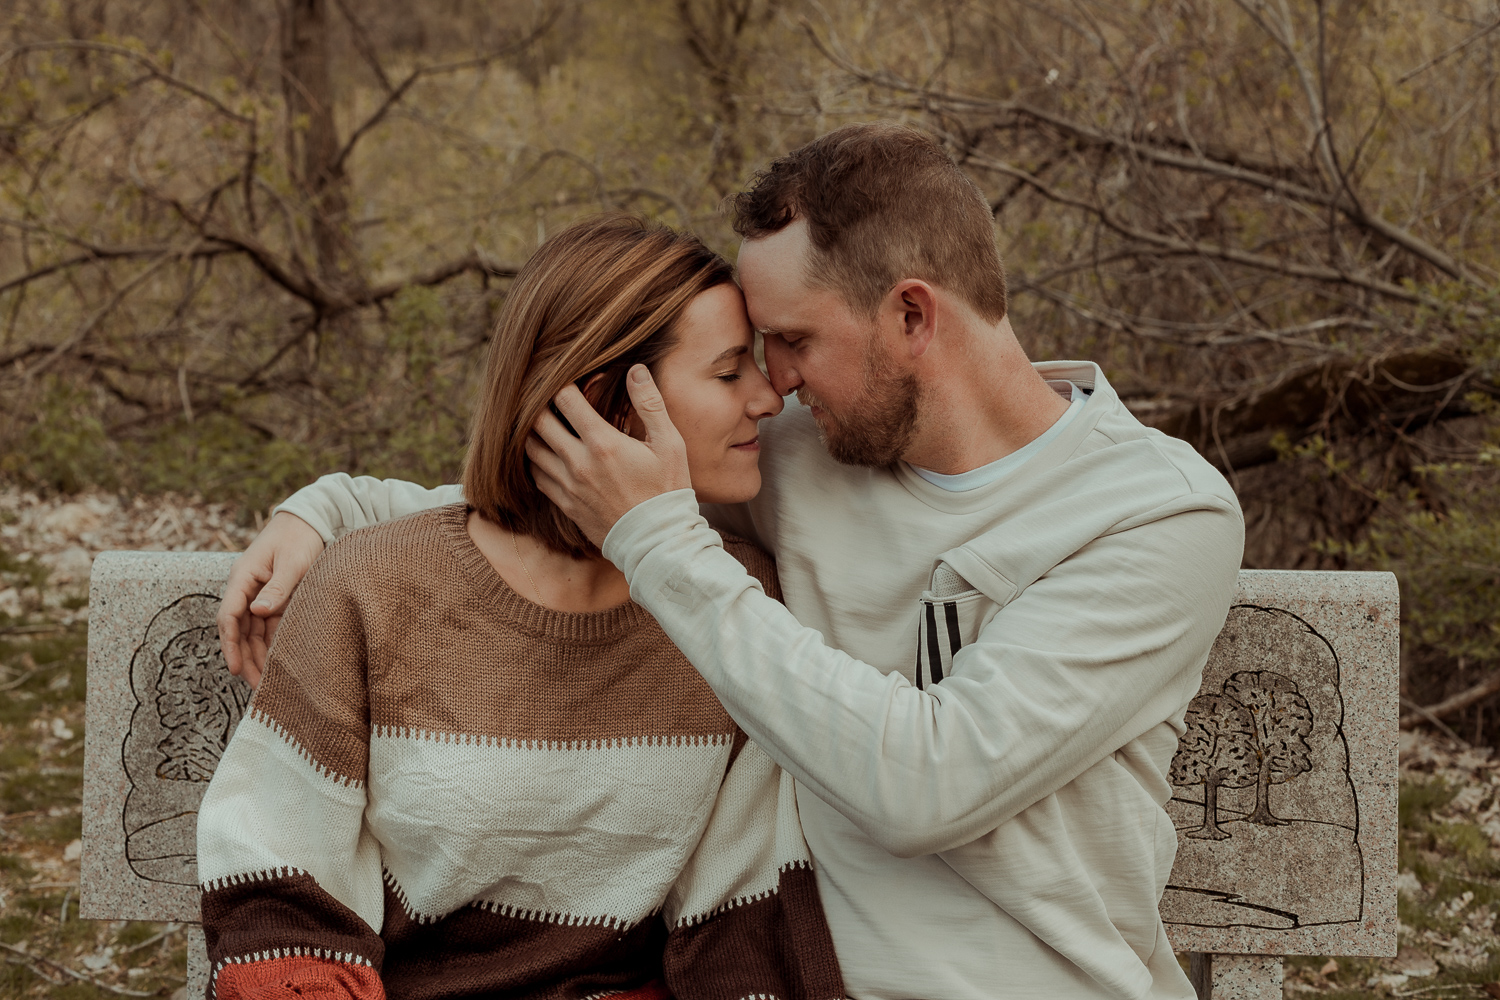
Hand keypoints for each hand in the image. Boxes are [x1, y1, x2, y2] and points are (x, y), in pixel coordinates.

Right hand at [217, 512, 324, 687]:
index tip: (236, 668)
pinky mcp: (273, 598)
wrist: (310, 520)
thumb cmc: (299, 538)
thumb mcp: (292, 562)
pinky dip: (271, 644)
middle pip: (239, 630)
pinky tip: (277, 663)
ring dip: (257, 655)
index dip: (230, 644)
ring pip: (252, 632)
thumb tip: (257, 612)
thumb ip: (277, 588)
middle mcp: (246, 589)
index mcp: (243, 578)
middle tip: (255, 686)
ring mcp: (258, 594)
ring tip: (265, 682)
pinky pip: (267, 626)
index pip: (229, 616)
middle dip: (244, 658)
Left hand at [526, 364, 691, 546]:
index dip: (565, 383)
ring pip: (531, 449)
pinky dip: (536, 460)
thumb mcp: (669, 443)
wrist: (659, 543)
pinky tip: (549, 454)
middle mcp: (577, 462)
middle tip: (552, 398)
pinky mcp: (565, 505)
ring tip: (547, 423)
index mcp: (602, 442)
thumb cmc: (668, 490)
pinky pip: (536, 476)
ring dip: (534, 432)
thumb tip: (635, 370)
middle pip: (538, 421)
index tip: (574, 380)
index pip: (564, 399)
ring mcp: (567, 486)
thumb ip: (650, 404)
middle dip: (542, 404)